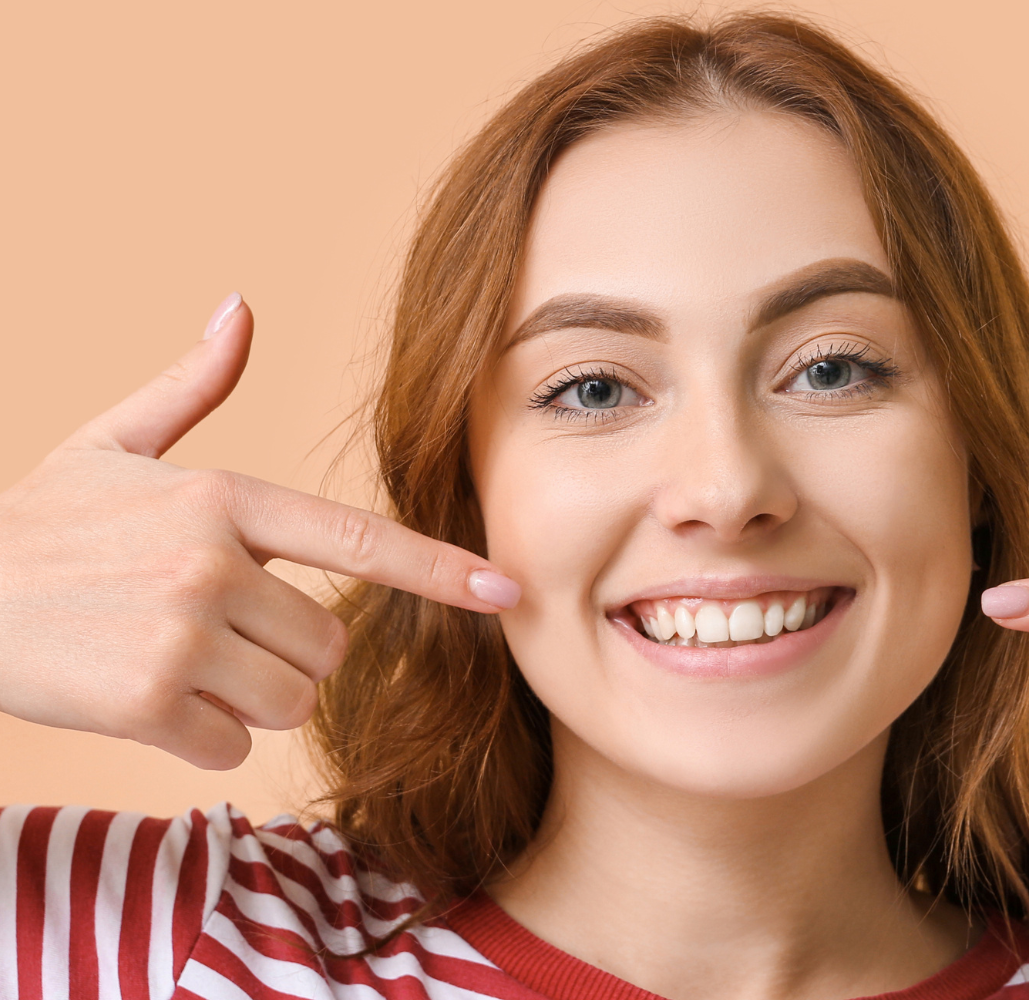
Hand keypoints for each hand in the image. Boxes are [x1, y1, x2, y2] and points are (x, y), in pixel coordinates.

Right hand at [0, 295, 519, 769]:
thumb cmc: (41, 525)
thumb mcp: (110, 444)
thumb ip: (189, 386)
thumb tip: (237, 305)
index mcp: (222, 499)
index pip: (357, 540)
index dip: (439, 569)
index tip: (505, 591)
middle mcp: (212, 563)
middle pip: (329, 648)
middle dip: (289, 655)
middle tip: (214, 633)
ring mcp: (181, 635)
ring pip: (289, 701)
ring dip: (247, 699)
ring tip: (178, 662)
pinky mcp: (146, 703)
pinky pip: (230, 745)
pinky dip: (198, 737)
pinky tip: (144, 697)